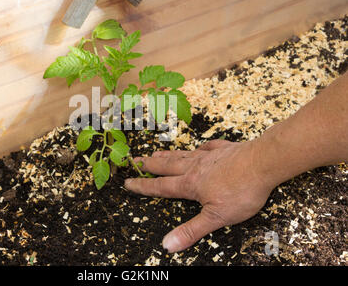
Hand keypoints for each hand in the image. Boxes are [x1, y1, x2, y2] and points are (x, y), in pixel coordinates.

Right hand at [124, 140, 273, 252]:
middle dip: (150, 165)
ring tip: (156, 153)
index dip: (143, 186)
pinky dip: (201, 148)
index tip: (128, 182)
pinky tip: (200, 148)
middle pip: (167, 166)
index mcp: (190, 184)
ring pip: (182, 155)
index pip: (161, 187)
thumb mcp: (216, 217)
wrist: (264, 163)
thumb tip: (167, 244)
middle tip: (136, 161)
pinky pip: (208, 147)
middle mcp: (195, 168)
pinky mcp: (224, 149)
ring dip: (167, 155)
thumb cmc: (242, 190)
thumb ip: (191, 230)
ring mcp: (209, 156)